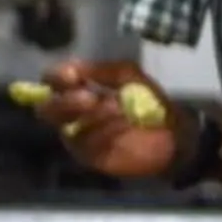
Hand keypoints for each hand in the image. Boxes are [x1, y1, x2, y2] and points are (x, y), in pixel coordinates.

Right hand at [31, 60, 178, 180]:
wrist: (173, 135)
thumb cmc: (150, 102)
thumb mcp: (131, 76)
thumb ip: (103, 70)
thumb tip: (75, 66)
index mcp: (79, 89)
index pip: (52, 82)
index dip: (56, 77)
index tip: (73, 75)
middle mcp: (72, 113)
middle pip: (47, 108)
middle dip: (66, 102)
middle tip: (90, 98)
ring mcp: (78, 136)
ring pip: (65, 126)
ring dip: (92, 116)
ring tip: (118, 109)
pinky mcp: (88, 155)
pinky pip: (86, 143)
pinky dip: (105, 132)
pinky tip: (124, 126)